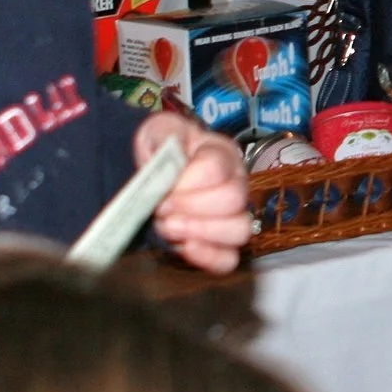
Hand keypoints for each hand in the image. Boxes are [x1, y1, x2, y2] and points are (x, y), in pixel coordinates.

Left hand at [137, 113, 250, 273]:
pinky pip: (230, 259)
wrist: (151, 174)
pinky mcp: (223, 245)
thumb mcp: (157, 132)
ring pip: (240, 230)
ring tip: (170, 227)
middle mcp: (237, 183)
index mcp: (223, 153)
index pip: (217, 168)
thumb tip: (170, 163)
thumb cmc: (159, 152)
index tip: (162, 191)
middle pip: (233, 199)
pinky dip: (208, 257)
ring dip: (201, 231)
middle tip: (163, 210)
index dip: (187, 183)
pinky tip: (185, 247)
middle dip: (192, 208)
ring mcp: (234, 215)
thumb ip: (164, 136)